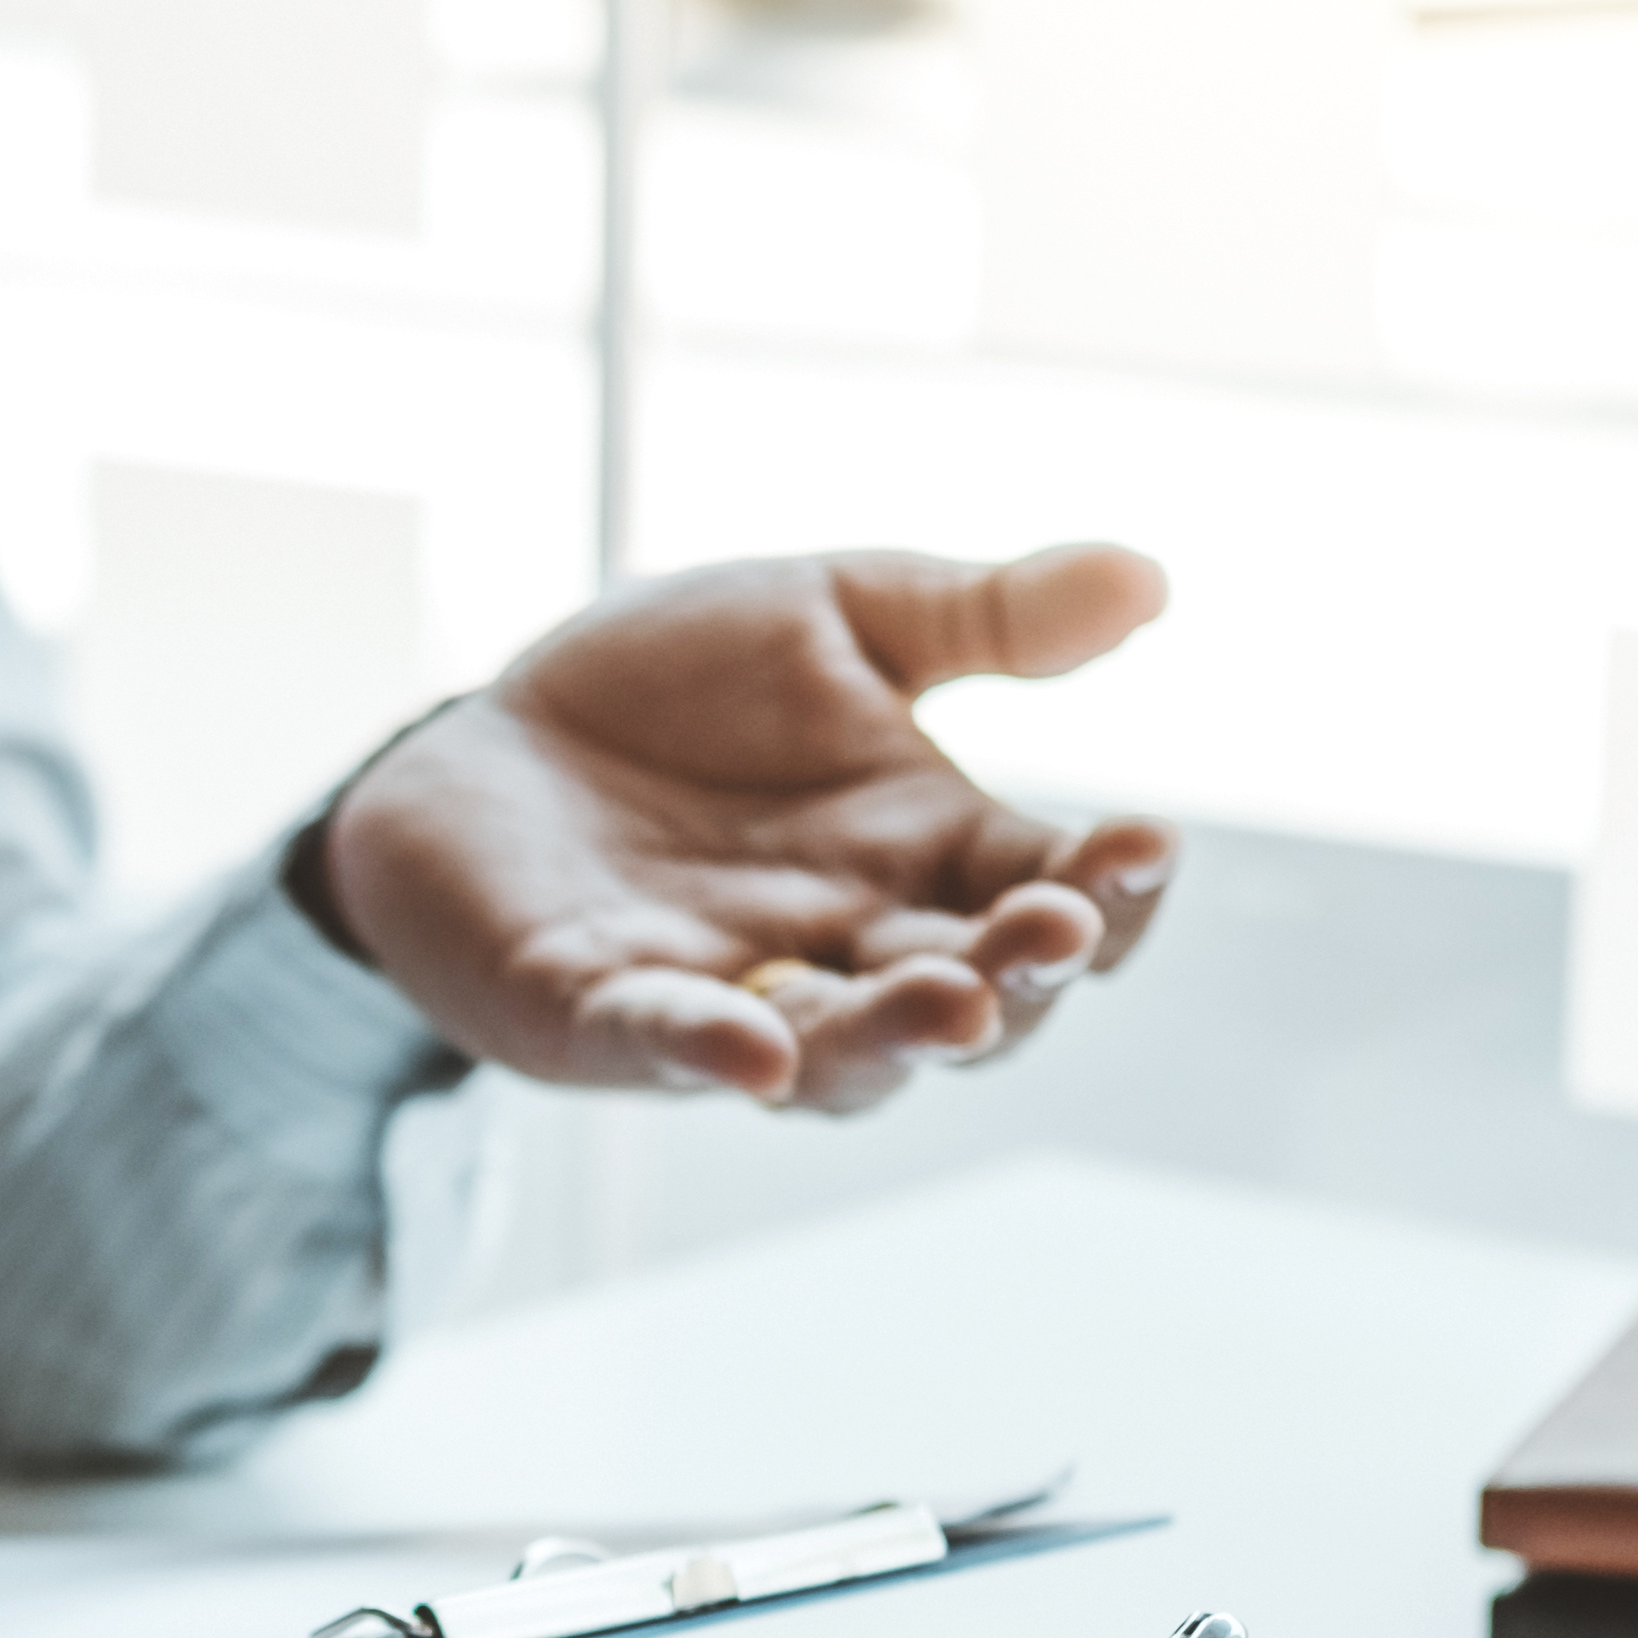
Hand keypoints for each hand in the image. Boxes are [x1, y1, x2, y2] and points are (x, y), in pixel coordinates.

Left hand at [319, 544, 1180, 1114]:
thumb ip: (983, 618)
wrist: (487, 734)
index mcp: (924, 858)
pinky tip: (756, 1048)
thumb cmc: (676, 694)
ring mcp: (730, 991)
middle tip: (1058, 930)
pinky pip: (666, 1044)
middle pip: (974, 1002)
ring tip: (956, 1001)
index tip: (1143, 841)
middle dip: (1021, 975)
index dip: (1109, 886)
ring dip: (899, 1035)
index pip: (1051, 895)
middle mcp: (848, 947)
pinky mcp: (600, 1012)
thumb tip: (1150, 582)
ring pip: (840, 1055)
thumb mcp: (839, 619)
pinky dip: (714, 1047)